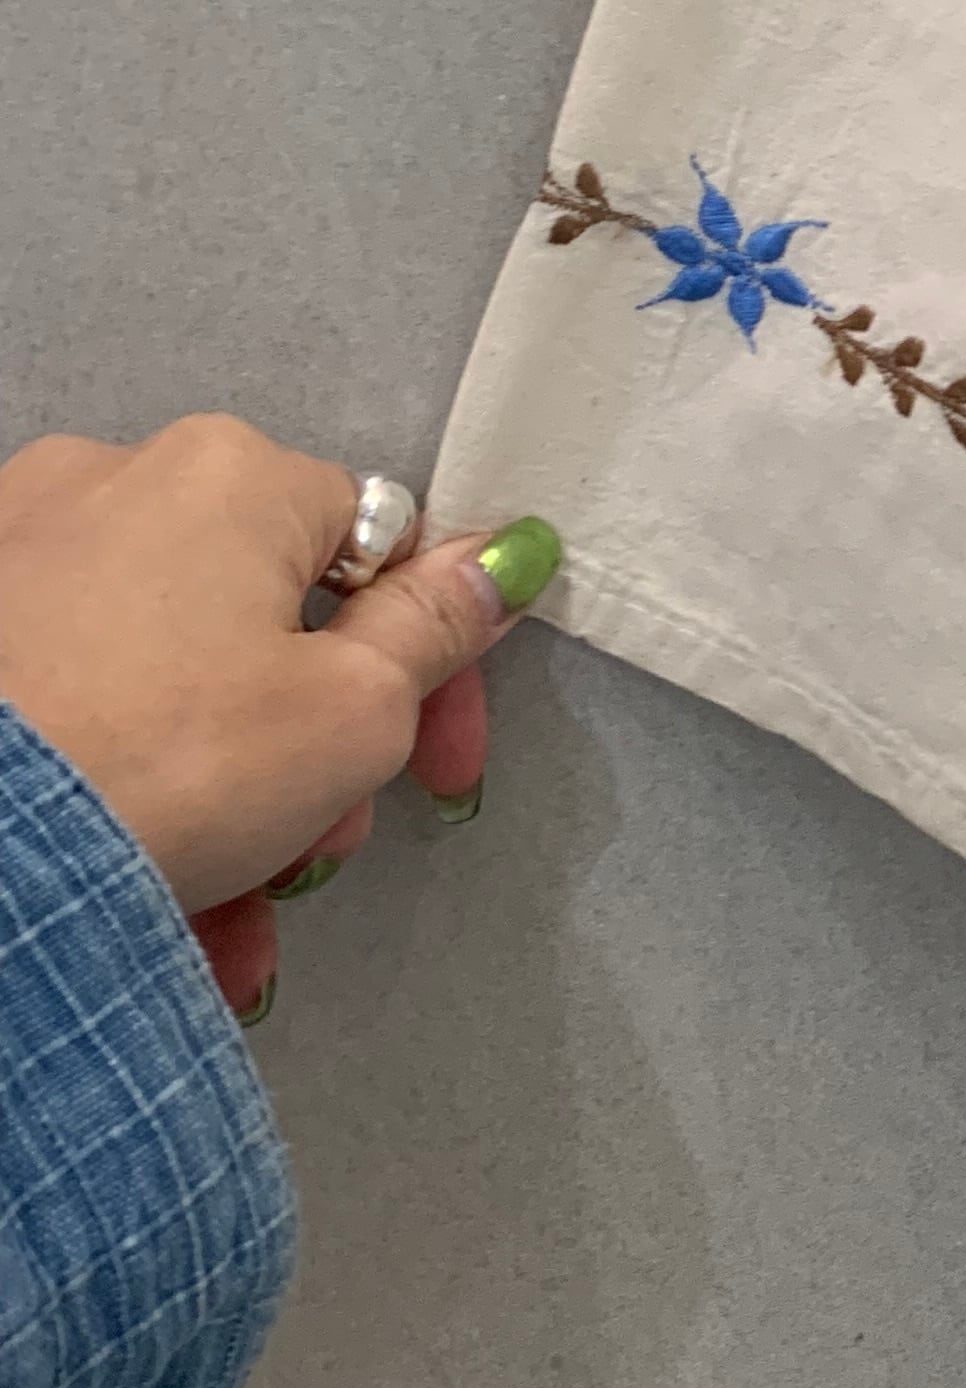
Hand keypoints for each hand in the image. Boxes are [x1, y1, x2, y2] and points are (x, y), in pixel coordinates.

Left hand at [0, 416, 560, 1014]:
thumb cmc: (160, 766)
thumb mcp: (354, 713)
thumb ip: (434, 629)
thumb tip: (496, 559)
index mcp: (232, 476)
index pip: (383, 549)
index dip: (433, 670)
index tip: (443, 770)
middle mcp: (114, 479)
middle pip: (270, 622)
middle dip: (310, 751)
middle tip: (313, 845)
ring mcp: (18, 549)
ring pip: (174, 677)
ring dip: (223, 794)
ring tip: (224, 911)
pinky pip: (84, 696)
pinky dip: (127, 779)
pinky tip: (140, 886)